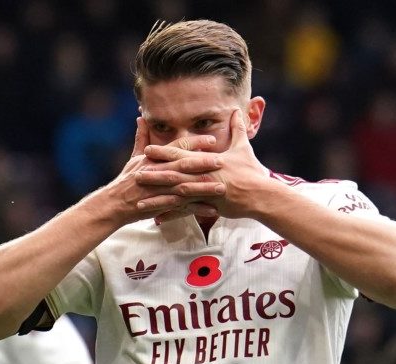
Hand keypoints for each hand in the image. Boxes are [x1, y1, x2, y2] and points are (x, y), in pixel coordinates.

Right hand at [103, 117, 224, 224]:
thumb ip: (141, 138)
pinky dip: (198, 209)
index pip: (177, 147)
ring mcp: (160, 190)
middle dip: (203, 163)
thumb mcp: (134, 157)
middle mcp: (158, 172)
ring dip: (204, 188)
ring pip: (185, 188)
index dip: (195, 143)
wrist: (115, 203)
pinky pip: (183, 208)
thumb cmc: (126, 180)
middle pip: (183, 166)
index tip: (212, 140)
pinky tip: (213, 210)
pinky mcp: (161, 206)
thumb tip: (141, 118)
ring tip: (222, 187)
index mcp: (153, 159)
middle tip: (222, 161)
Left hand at [139, 109, 267, 221]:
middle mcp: (202, 175)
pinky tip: (157, 219)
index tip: (147, 149)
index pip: (181, 154)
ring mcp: (204, 191)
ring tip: (139, 200)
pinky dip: (171, 215)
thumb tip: (236, 111)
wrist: (261, 195)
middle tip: (134, 174)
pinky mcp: (208, 206)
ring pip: (175, 194)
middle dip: (153, 174)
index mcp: (207, 160)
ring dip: (157, 197)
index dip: (163, 151)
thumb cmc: (252, 172)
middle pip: (173, 173)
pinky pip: (186, 212)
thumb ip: (237, 130)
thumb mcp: (243, 148)